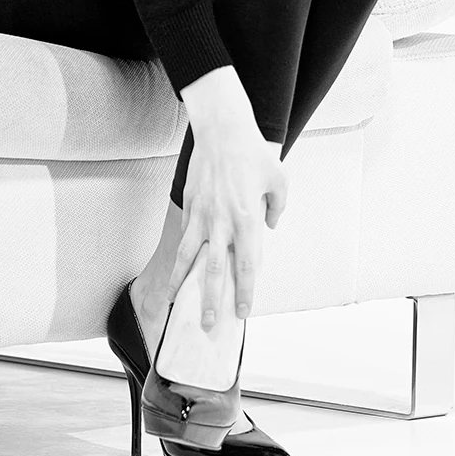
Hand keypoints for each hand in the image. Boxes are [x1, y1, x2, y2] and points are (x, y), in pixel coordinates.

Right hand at [172, 65, 288, 323]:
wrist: (222, 130)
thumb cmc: (254, 155)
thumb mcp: (279, 181)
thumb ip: (276, 208)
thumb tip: (269, 226)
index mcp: (247, 220)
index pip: (247, 265)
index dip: (245, 291)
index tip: (242, 312)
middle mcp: (222, 223)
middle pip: (215, 270)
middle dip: (212, 300)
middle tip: (210, 325)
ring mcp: (201, 215)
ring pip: (188, 258)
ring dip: (183, 284)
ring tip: (177, 306)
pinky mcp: (189, 206)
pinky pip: (183, 239)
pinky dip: (178, 259)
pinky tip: (175, 274)